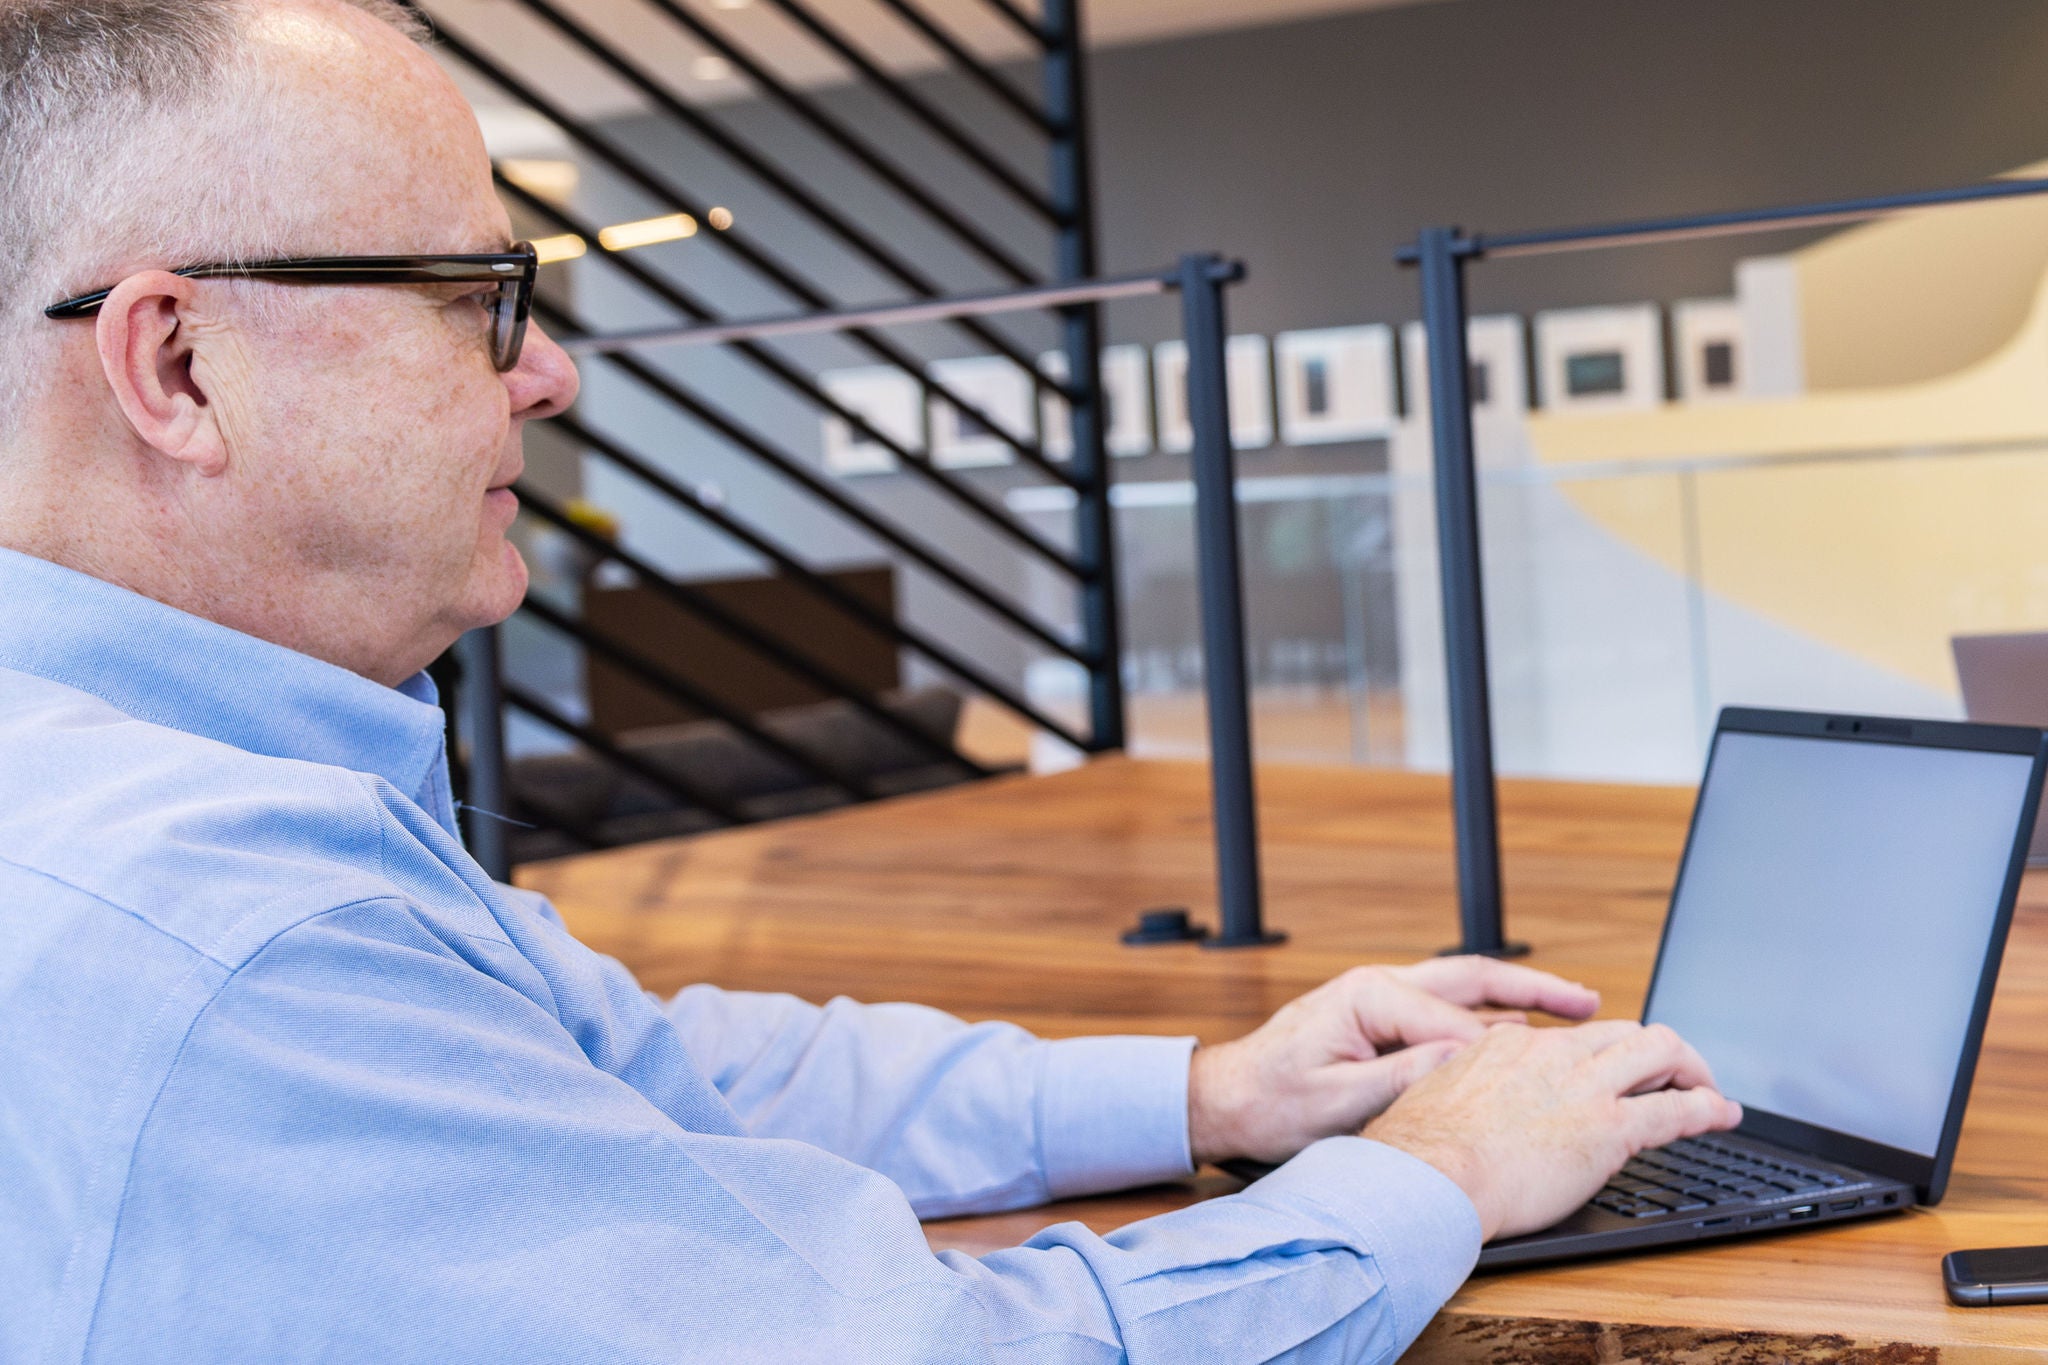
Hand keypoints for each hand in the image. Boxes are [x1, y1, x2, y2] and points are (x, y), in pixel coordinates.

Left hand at [1186, 956, 1599, 1165]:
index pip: (1455, 1022)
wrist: (1228, 1100)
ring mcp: (1381, 997)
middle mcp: (1379, 985)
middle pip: (1473, 979)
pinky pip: (1447, 1008)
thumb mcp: (1337, 1101)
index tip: (1550, 1071)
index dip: (1502, 1052)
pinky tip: (1522, 1031)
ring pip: (1465, 988)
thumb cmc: (1271, 1103)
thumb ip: (1402, 1078)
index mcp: (1368, 996)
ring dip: (1519, 996)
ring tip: (1577, 1006)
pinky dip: (1489, 1014)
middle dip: (1534, 990)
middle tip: (1590, 1001)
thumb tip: (1463, 1062)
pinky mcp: (1382, 1017)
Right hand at [1363, 1019, 1742, 1240]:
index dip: (1598, 1054)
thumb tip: (1456, 1097)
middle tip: (1671, 1074)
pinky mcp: (1611, 1128)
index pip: (1571, 1037)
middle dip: (1656, 1050)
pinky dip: (1709, 1108)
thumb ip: (1456, 1085)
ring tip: (1707, 1089)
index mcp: (1508, 1046)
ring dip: (1691, 1068)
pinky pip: (1677, 1109)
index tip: (1605, 1071)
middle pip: (1623, 1030)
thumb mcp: (1431, 1096)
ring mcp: (1585, 1087)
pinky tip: (1724, 1114)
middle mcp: (1552, 1054)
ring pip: (1660, 1050)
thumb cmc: (1418, 1152)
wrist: (1430, 1176)